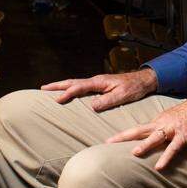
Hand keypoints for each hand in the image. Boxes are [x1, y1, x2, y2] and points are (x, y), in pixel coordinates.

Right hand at [40, 68, 156, 111]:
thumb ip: (107, 101)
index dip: (67, 94)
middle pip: (73, 82)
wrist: (143, 80)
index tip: (57, 100)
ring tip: (50, 90)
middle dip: (57, 85)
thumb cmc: (134, 88)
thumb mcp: (122, 96)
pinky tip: (69, 93)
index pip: (79, 87)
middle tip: (43, 88)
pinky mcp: (100, 86)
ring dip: (63, 86)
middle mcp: (96, 80)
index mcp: (99, 82)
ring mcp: (98, 82)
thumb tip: (92, 106)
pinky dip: (72, 88)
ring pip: (76, 83)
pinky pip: (82, 87)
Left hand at [108, 87, 186, 170]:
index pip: (137, 129)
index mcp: (157, 121)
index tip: (108, 141)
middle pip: (139, 130)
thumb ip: (160, 129)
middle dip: (123, 137)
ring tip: (134, 153)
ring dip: (145, 145)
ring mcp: (173, 129)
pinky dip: (166, 157)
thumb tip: (149, 140)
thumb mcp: (170, 119)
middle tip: (108, 143)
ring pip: (156, 137)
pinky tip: (160, 167)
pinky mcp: (184, 136)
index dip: (123, 135)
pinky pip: (174, 148)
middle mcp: (162, 123)